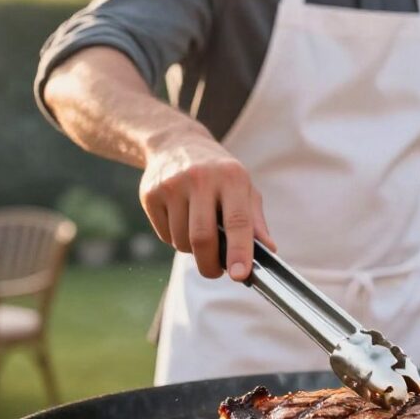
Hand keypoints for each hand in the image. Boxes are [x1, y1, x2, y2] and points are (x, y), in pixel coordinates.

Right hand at [139, 131, 274, 280]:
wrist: (177, 143)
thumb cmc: (220, 174)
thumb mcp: (244, 189)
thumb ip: (256, 222)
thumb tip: (268, 251)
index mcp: (231, 177)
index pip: (237, 222)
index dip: (239, 252)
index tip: (241, 275)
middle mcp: (201, 178)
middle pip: (203, 238)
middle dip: (210, 265)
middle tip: (216, 272)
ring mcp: (172, 185)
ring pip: (182, 241)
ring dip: (192, 249)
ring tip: (199, 231)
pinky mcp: (151, 194)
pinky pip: (165, 235)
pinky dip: (175, 238)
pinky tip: (181, 219)